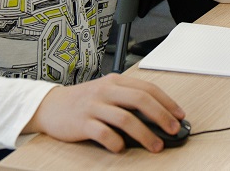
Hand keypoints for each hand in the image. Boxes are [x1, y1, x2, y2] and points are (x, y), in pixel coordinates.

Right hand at [23, 73, 184, 153]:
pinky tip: (122, 148)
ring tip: (156, 145)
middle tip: (173, 129)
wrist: (50, 106)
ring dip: (144, 134)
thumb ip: (127, 100)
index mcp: (116, 81)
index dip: (167, 102)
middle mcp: (106, 90)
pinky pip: (103, 133)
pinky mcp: (82, 122)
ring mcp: (94, 106)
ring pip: (125, 117)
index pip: (148, 88)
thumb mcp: (107, 93)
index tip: (179, 115)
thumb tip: (157, 117)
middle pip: (140, 100)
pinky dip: (115, 141)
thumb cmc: (83, 101)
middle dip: (161, 116)